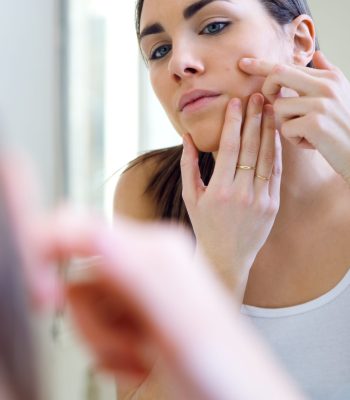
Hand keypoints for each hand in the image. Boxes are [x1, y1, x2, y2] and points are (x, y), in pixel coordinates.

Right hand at [180, 94, 281, 291]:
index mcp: (219, 190)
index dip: (232, 122)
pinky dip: (276, 151)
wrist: (226, 256)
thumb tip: (187, 137)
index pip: (228, 147)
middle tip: (256, 95)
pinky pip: (276, 172)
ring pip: (267, 156)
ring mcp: (260, 199)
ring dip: (268, 130)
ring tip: (269, 108)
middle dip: (253, 118)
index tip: (235, 102)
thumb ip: (188, 165)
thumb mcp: (190, 197)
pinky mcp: (272, 205)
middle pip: (251, 147)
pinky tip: (275, 135)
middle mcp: (241, 193)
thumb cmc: (204, 225)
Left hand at [239, 51, 349, 183]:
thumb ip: (328, 73)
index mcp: (328, 78)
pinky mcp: (315, 122)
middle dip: (267, 89)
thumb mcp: (343, 94)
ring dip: (287, 124)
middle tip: (273, 103)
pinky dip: (294, 140)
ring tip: (307, 132)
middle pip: (278, 74)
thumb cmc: (346, 127)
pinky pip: (285, 128)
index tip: (242, 63)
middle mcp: (325, 85)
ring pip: (278, 107)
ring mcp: (320, 103)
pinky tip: (312, 143)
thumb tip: (318, 54)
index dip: (262, 65)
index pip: (287, 66)